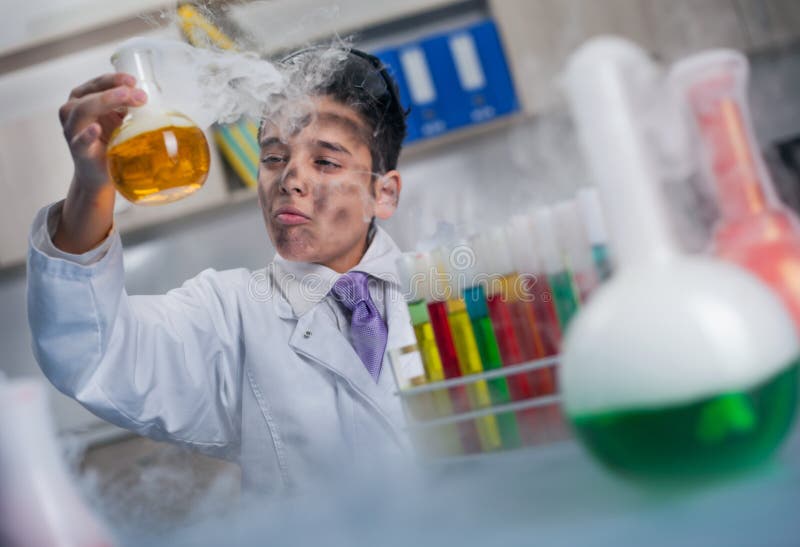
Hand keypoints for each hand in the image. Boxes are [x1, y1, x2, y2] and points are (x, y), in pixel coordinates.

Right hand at [58, 73, 146, 191]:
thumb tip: (153, 97)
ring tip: (124, 98)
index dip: (115, 79)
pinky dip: (87, 134)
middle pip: (91, 94)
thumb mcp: (120, 121)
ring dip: (104, 102)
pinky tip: (96, 129)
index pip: (98, 83)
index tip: (134, 81)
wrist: (99, 175)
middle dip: (115, 91)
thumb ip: (129, 108)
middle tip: (138, 95)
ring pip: (83, 110)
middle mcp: (73, 111)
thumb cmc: (108, 143)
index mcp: (83, 100)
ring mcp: (73, 130)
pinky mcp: (78, 150)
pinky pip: (80, 141)